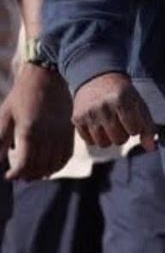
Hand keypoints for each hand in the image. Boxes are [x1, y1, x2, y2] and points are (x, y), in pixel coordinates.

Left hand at [0, 64, 73, 180]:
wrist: (47, 76)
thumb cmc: (22, 95)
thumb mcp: (6, 114)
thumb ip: (1, 138)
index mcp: (29, 131)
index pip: (25, 164)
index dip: (16, 174)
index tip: (8, 176)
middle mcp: (47, 135)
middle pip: (39, 167)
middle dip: (28, 175)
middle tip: (19, 176)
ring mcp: (61, 134)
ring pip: (54, 164)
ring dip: (43, 172)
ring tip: (33, 173)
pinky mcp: (70, 131)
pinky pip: (66, 156)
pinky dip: (58, 165)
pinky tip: (49, 166)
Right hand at [72, 72, 157, 150]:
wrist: (97, 78)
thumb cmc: (123, 94)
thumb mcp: (139, 104)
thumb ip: (148, 126)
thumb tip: (151, 148)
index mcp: (121, 100)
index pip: (134, 130)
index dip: (135, 127)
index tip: (132, 117)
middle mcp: (102, 107)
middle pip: (119, 140)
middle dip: (123, 134)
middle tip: (120, 121)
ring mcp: (88, 113)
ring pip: (103, 144)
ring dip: (110, 138)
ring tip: (110, 124)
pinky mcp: (77, 119)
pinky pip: (90, 141)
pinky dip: (96, 137)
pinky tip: (98, 124)